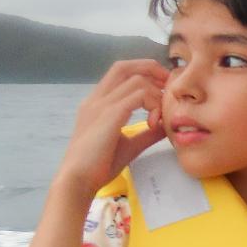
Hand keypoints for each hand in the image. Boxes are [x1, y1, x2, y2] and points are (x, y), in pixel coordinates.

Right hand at [55, 60, 168, 198]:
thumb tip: (166, 125)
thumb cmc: (99, 166)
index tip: (162, 87)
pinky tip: (153, 123)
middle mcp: (96, 99)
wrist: (78, 180)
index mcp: (97, 103)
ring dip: (156, 94)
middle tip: (168, 86)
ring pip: (137, 80)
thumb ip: (147, 133)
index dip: (144, 72)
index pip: (120, 73)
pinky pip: (139, 95)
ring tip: (160, 115)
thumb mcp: (129, 144)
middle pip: (124, 66)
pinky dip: (153, 104)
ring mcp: (100, 104)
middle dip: (151, 69)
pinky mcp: (109, 114)